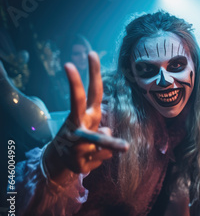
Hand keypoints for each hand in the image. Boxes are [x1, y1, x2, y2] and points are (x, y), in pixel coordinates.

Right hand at [45, 52, 127, 181]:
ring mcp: (74, 140)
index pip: (92, 92)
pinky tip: (90, 160)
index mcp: (87, 115)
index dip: (93, 73)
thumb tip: (105, 134)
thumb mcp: (96, 134)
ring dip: (114, 146)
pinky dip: (101, 160)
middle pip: (76, 100)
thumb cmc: (82, 141)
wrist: (61, 162)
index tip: (91, 53)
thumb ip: (103, 132)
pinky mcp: (76, 159)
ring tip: (123, 148)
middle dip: (75, 82)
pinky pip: (101, 158)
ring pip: (101, 141)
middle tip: (70, 62)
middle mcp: (78, 123)